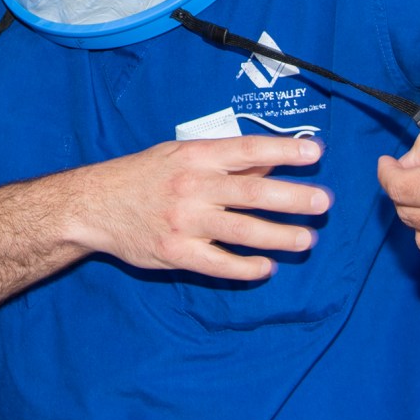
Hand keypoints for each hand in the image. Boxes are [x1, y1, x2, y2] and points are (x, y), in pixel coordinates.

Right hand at [69, 135, 327, 280]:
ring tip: (306, 240)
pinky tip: (266, 268)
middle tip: (323, 202)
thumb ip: (225, 162)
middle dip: (293, 198)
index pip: (247, 150)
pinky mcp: (177, 252)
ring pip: (242, 231)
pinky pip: (219, 264)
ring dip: (279, 236)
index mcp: (196, 157)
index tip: (315, 153)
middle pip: (252, 193)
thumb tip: (271, 163)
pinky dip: (246, 268)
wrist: (95, 206)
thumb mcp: (180, 156)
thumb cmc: (143, 176)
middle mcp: (193, 187)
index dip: (283, 151)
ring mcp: (185, 222)